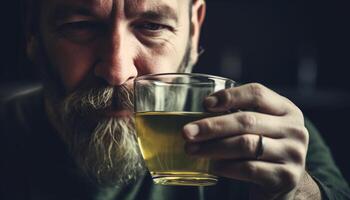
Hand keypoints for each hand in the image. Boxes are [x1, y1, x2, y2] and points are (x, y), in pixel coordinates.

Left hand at [182, 83, 308, 199]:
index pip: (257, 93)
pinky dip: (226, 166)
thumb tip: (201, 108)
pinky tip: (213, 166)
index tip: (205, 104)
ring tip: (192, 150)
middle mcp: (294, 129)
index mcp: (286, 110)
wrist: (283, 182)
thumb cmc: (262, 149)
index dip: (229, 96)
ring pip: (246, 144)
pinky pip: (249, 169)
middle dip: (212, 126)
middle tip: (187, 132)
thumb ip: (239, 115)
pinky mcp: (286, 177)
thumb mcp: (259, 127)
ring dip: (213, 147)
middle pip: (247, 120)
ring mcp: (293, 154)